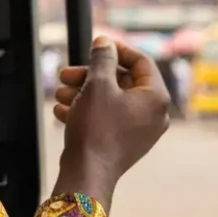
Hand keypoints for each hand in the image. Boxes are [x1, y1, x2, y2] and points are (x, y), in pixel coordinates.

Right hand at [52, 37, 170, 208]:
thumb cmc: (96, 129)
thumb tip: (105, 42)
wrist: (86, 174)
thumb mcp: (97, 85)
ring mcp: (140, 132)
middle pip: (122, 82)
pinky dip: (88, 111)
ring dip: (84, 93)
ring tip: (60, 93)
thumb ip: (102, 59)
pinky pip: (108, 119)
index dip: (116, 50)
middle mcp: (154, 115)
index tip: (96, 45)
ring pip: (111, 101)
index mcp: (156, 98)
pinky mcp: (125, 144)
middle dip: (91, 76)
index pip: (141, 62)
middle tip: (67, 74)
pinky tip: (63, 110)